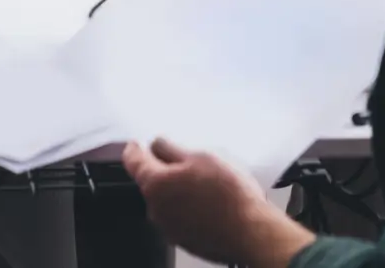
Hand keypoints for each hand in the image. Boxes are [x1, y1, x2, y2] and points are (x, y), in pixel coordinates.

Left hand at [123, 139, 314, 267]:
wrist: (251, 233)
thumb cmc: (229, 194)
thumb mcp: (201, 157)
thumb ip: (171, 149)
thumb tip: (156, 144)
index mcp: (155, 184)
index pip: (133, 161)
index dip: (134, 148)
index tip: (135, 143)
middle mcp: (155, 209)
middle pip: (152, 182)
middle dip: (164, 169)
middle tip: (188, 161)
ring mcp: (168, 228)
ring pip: (166, 200)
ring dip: (178, 189)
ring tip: (207, 183)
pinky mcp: (183, 240)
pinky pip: (179, 217)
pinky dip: (189, 207)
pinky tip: (210, 202)